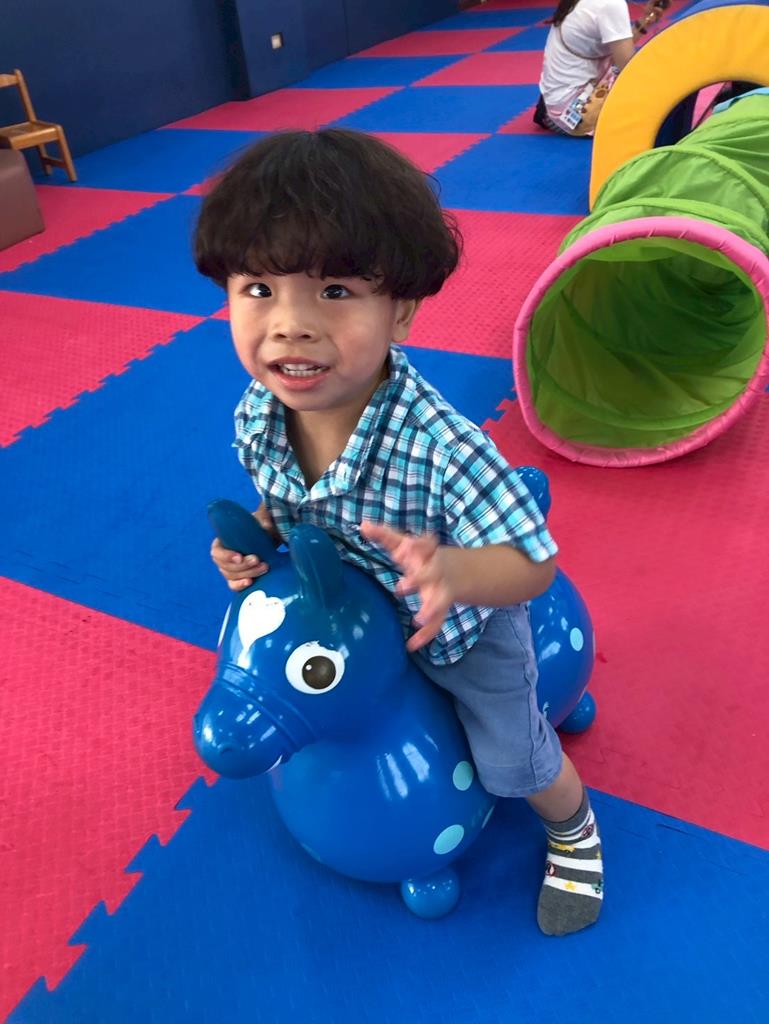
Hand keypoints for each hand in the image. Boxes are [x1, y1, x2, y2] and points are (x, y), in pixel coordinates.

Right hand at [210, 508, 275, 591]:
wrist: (270, 541)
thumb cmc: (261, 528)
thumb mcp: (262, 521)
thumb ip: (263, 520)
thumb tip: (266, 526)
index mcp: (222, 542)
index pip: (217, 552)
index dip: (226, 556)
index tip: (240, 557)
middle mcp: (223, 557)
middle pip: (225, 567)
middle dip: (242, 566)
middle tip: (257, 560)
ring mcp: (230, 570)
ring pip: (232, 576)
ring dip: (247, 573)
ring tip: (264, 567)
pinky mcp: (238, 578)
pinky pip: (234, 585)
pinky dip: (240, 585)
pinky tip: (250, 582)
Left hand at [359, 521, 454, 651]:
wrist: (457, 572)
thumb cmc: (422, 557)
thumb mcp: (405, 544)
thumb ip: (385, 535)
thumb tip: (362, 525)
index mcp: (427, 553)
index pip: (426, 546)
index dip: (418, 546)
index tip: (404, 548)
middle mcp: (436, 572)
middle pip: (431, 574)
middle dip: (418, 579)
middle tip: (401, 587)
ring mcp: (441, 591)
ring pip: (439, 601)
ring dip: (430, 610)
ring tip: (418, 620)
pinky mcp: (441, 609)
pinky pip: (437, 624)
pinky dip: (425, 636)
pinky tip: (412, 645)